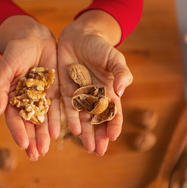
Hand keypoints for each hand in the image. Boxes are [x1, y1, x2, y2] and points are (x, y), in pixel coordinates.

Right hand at [0, 16, 59, 160]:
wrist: (34, 37)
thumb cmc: (15, 52)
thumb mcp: (5, 69)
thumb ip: (0, 90)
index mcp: (12, 98)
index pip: (14, 119)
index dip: (18, 132)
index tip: (23, 145)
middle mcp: (27, 101)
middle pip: (29, 124)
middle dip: (32, 140)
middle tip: (36, 155)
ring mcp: (42, 97)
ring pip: (43, 120)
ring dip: (44, 135)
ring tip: (46, 149)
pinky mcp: (55, 91)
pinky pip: (57, 109)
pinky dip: (57, 120)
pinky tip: (59, 132)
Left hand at [57, 10, 132, 155]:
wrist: (79, 36)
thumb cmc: (100, 47)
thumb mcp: (114, 58)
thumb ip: (121, 73)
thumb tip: (122, 90)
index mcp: (109, 91)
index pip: (113, 113)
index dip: (114, 125)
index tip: (112, 137)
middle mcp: (94, 97)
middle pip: (97, 121)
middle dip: (98, 136)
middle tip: (98, 151)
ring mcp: (79, 96)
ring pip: (83, 119)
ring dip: (85, 134)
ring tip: (87, 148)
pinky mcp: (65, 91)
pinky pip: (66, 109)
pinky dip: (69, 120)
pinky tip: (71, 131)